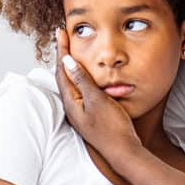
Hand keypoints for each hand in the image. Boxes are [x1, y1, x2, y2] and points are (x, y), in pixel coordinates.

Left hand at [54, 29, 140, 164]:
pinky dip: (82, 77)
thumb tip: (67, 61)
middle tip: (64, 38)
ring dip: (72, 66)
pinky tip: (88, 75)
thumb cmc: (112, 128)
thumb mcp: (98, 100)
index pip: (62, 70)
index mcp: (71, 102)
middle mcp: (72, 107)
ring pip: (72, 83)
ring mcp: (81, 112)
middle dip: (63, 56)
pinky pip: (81, 91)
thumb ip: (83, 80)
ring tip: (73, 51)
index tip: (61, 32)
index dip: (61, 50)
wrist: (123, 152)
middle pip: (64, 75)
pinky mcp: (90, 115)